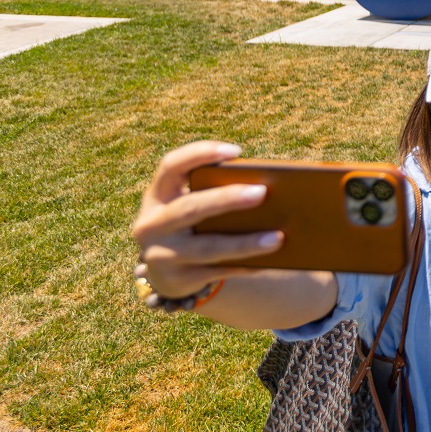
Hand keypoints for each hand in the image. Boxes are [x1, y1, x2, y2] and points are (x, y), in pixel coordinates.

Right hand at [131, 141, 282, 299]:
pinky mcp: (176, 280)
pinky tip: (270, 261)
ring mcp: (160, 255)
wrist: (166, 273)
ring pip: (206, 248)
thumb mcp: (188, 204)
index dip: (199, 154)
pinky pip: (217, 272)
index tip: (236, 151)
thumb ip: (213, 192)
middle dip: (226, 199)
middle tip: (262, 193)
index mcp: (157, 195)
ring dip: (244, 243)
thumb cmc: (191, 224)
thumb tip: (268, 188)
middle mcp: (152, 224)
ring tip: (278, 237)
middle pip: (189, 208)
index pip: (171, 166)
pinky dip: (245, 266)